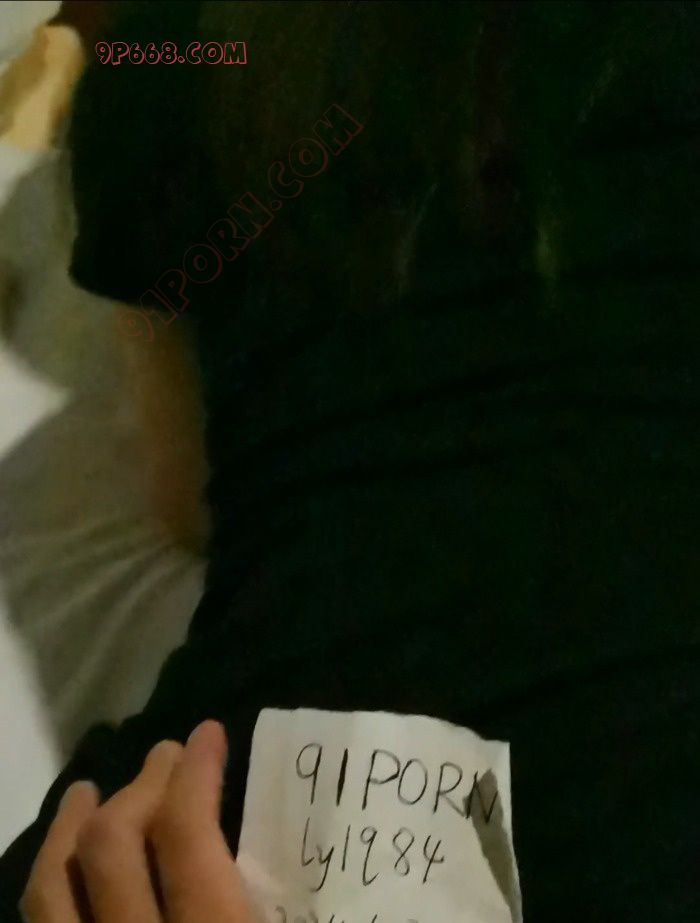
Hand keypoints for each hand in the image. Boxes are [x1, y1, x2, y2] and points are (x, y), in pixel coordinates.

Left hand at [20, 720, 259, 922]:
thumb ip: (270, 895)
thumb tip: (300, 843)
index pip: (185, 833)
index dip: (195, 772)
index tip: (209, 734)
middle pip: (112, 845)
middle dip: (142, 785)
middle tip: (167, 754)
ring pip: (52, 887)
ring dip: (69, 829)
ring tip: (86, 793)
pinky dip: (49, 883)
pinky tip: (61, 869)